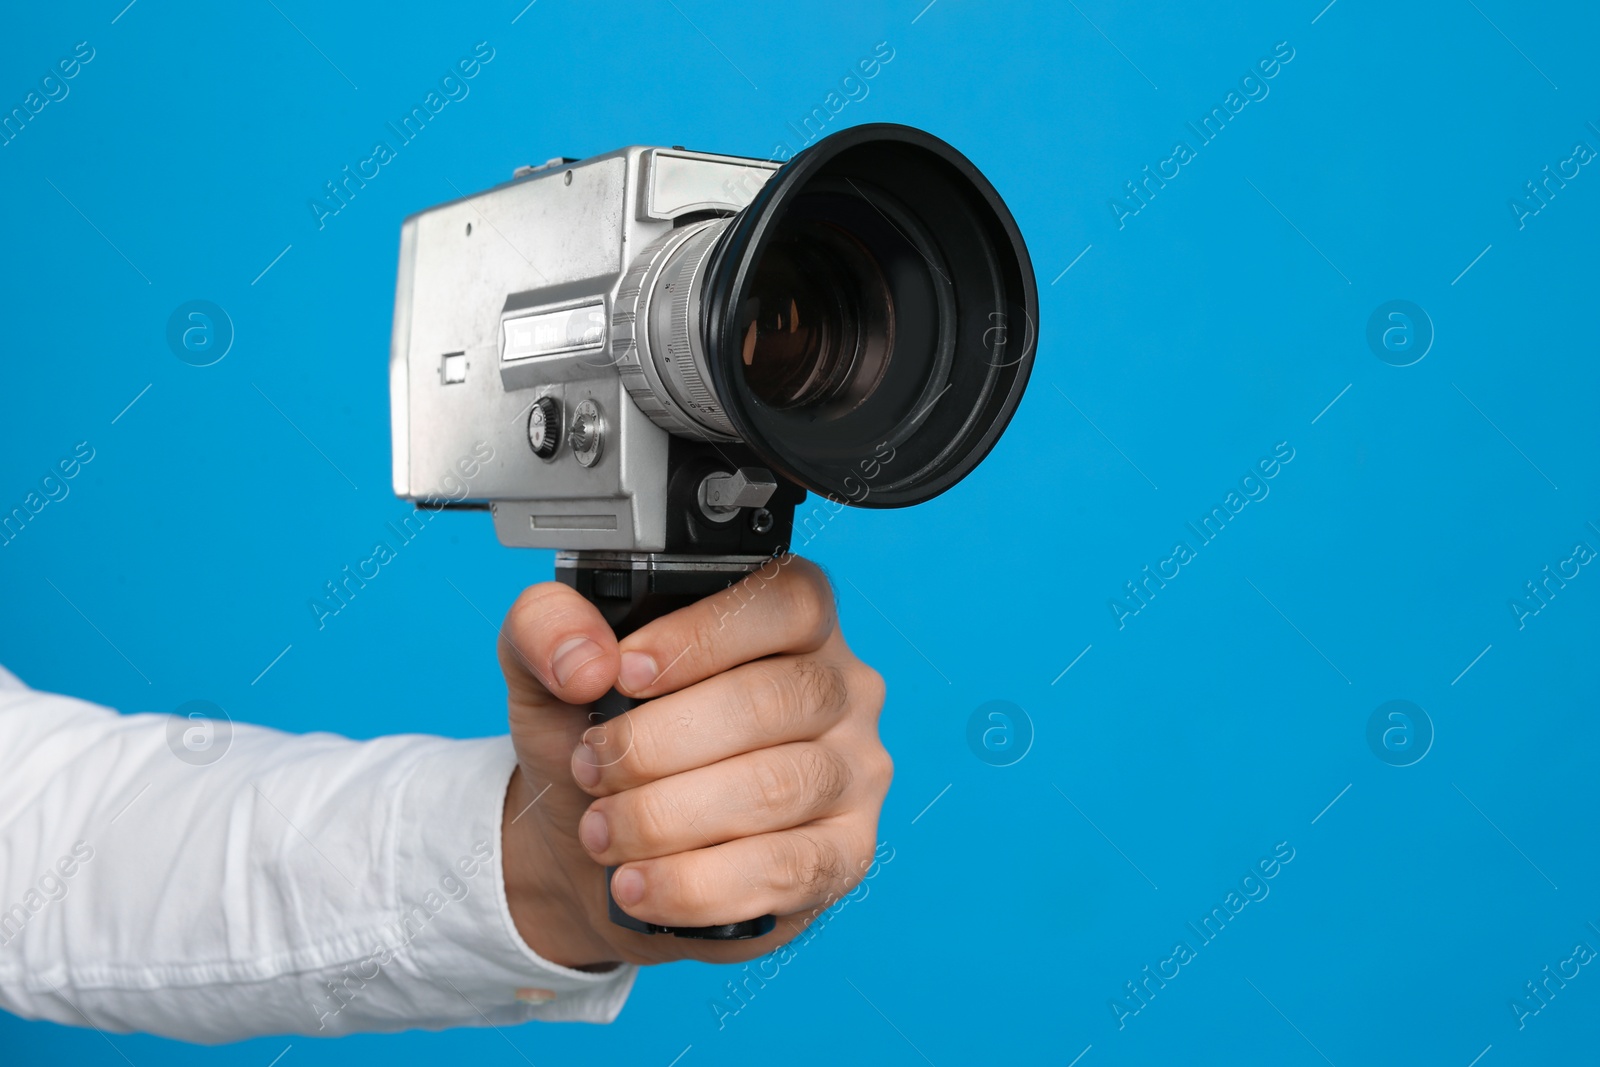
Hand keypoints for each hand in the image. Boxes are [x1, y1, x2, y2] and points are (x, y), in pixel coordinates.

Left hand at [496, 555, 891, 967]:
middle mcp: (840, 687)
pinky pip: (786, 870)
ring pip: (776, 788)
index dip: (703, 636)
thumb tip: (586, 660)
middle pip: (773, 700)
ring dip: (667, 818)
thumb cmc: (598, 739)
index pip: (785, 602)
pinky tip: (638, 883)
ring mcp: (853, 773)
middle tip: (591, 767)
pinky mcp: (845, 854)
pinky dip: (695, 883)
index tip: (624, 674)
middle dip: (660, 743)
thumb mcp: (550, 671)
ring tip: (601, 831)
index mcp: (792, 618)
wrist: (595, 849)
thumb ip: (547, 627)